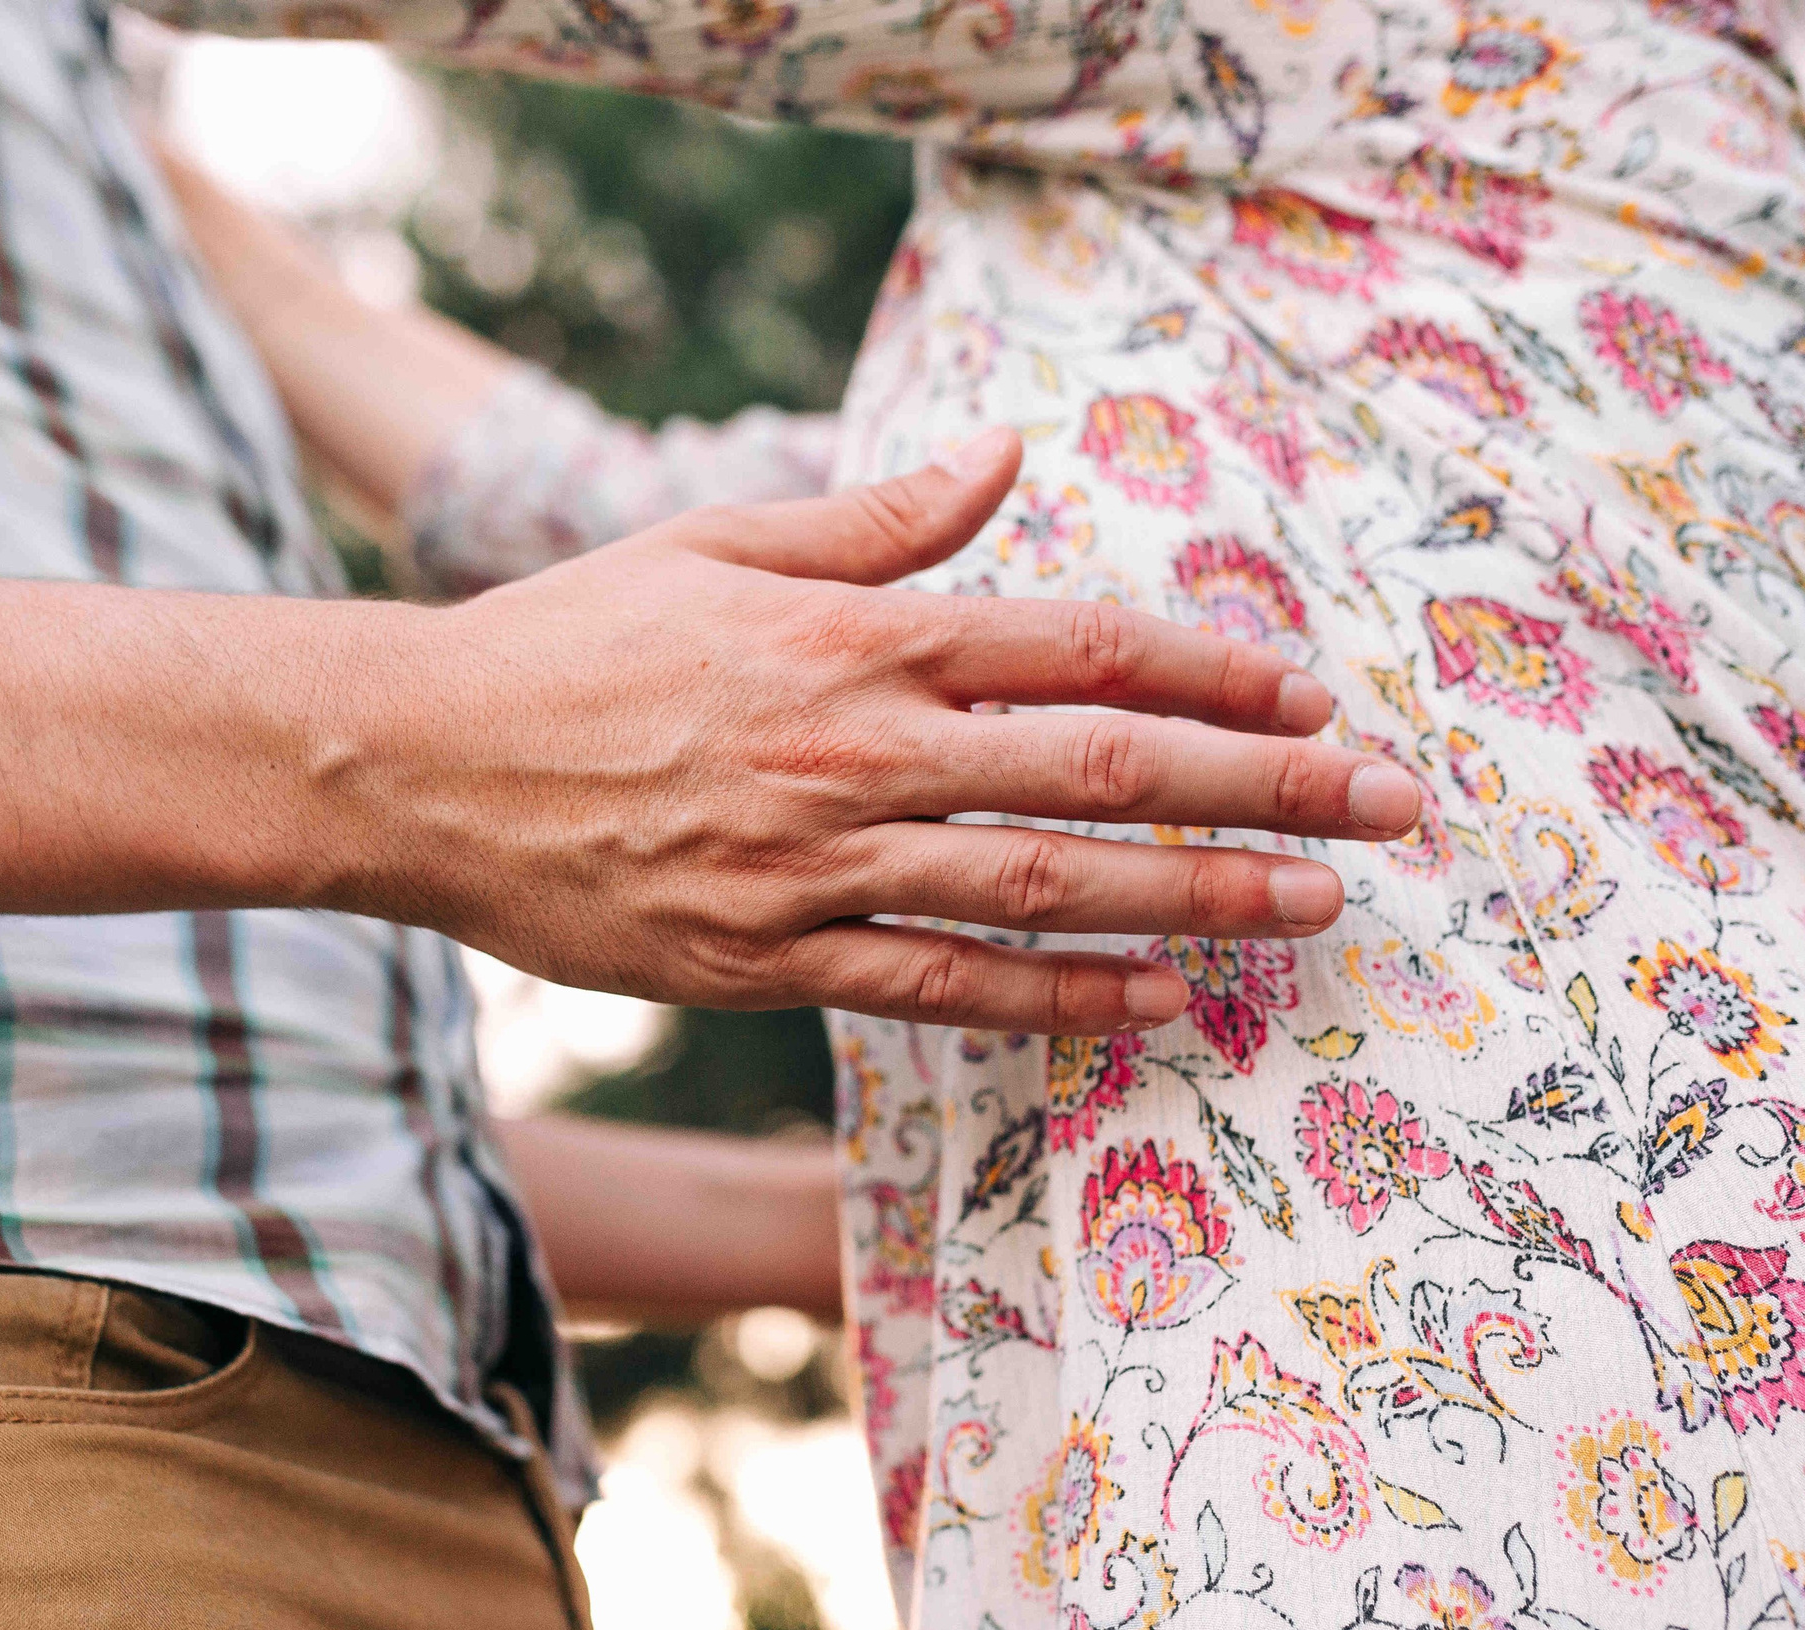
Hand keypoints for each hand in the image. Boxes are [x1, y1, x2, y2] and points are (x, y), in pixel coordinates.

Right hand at [325, 428, 1422, 1033]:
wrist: (417, 762)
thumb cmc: (570, 640)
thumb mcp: (713, 544)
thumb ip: (874, 519)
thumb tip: (1006, 453)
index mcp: (847, 636)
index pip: (1074, 650)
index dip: (1211, 676)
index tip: (1313, 698)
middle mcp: (849, 751)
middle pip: (1094, 774)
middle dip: (1259, 793)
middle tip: (1387, 811)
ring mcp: (809, 868)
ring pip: (1036, 890)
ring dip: (1188, 901)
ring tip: (1307, 912)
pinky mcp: (764, 963)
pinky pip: (936, 988)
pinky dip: (1051, 996)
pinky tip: (1151, 1002)